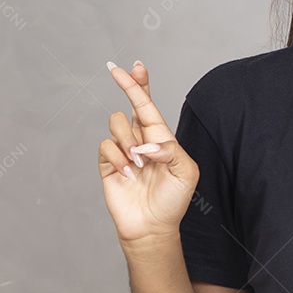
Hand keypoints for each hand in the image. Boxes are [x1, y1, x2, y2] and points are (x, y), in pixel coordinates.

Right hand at [98, 60, 199, 244]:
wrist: (152, 227)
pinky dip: (117, 158)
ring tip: (139, 164)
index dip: (140, 84)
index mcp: (161, 137)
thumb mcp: (186, 172)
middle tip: (118, 72)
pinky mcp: (108, 164)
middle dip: (127, 87)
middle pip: (130, 105)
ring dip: (128, 140)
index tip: (132, 66)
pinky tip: (128, 175)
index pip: (149, 105)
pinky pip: (106, 146)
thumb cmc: (174, 199)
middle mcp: (141, 140)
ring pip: (116, 123)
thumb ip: (170, 151)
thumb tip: (146, 143)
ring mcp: (123, 151)